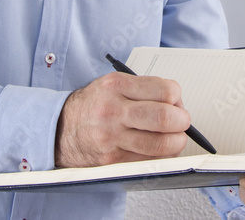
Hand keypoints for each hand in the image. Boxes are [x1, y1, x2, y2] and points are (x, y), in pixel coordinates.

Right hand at [54, 72, 190, 167]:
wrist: (61, 128)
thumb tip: (178, 104)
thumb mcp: (114, 84)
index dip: (177, 97)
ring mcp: (112, 137)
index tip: (176, 101)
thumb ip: (145, 89)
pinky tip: (158, 148)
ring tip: (174, 137)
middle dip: (182, 122)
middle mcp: (113, 110)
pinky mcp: (112, 160)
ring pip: (160, 144)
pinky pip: (149, 160)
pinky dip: (161, 156)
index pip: (165, 90)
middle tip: (182, 122)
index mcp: (117, 85)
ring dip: (176, 142)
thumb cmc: (94, 105)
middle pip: (164, 118)